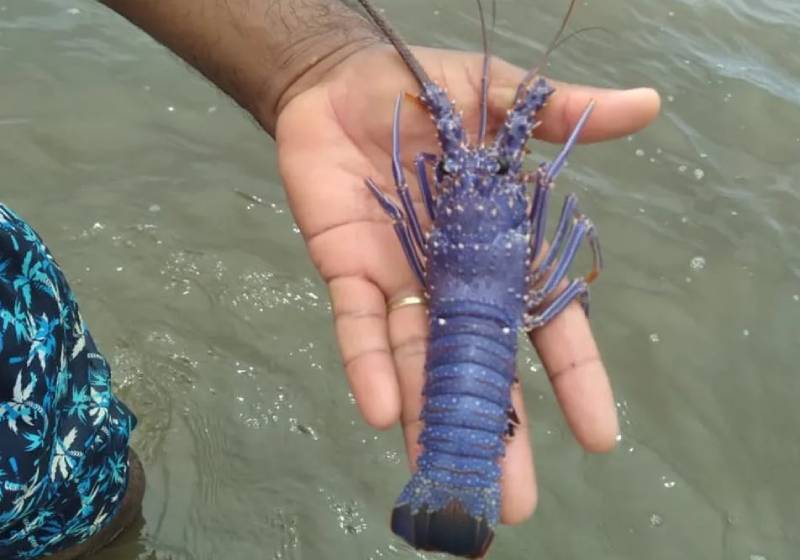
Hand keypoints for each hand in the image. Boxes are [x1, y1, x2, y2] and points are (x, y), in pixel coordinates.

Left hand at [276, 44, 659, 523]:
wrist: (339, 84)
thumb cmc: (424, 92)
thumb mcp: (500, 99)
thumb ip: (562, 112)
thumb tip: (646, 103)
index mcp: (503, 250)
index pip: (548, 324)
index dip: (575, 378)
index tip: (599, 438)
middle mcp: (457, 281)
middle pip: (485, 368)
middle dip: (498, 432)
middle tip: (513, 503)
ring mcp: (403, 285)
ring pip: (422, 367)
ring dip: (434, 423)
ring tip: (446, 482)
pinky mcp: (349, 274)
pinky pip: (359, 330)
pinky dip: (369, 367)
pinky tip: (384, 415)